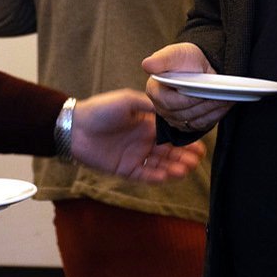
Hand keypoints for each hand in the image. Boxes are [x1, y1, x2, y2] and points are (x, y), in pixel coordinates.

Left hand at [68, 89, 204, 180]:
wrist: (76, 127)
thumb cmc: (100, 109)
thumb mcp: (127, 100)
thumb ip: (149, 105)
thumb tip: (171, 108)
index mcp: (147, 123)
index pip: (172, 134)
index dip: (186, 140)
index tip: (200, 144)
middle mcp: (145, 140)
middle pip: (170, 151)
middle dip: (184, 156)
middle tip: (196, 160)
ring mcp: (136, 155)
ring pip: (160, 164)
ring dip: (173, 167)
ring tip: (185, 169)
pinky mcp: (126, 168)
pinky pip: (144, 174)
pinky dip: (155, 176)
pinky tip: (166, 176)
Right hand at [141, 43, 233, 133]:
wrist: (198, 65)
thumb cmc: (185, 59)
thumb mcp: (175, 54)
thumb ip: (161, 59)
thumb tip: (147, 65)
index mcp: (155, 90)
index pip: (170, 102)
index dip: (187, 99)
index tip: (202, 92)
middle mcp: (161, 107)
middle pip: (183, 114)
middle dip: (203, 104)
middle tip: (219, 96)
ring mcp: (174, 118)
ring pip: (194, 121)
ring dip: (211, 111)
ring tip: (225, 100)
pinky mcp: (187, 124)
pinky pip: (201, 125)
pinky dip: (214, 116)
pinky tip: (224, 106)